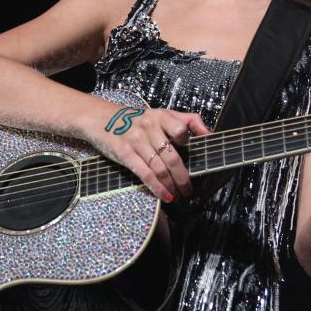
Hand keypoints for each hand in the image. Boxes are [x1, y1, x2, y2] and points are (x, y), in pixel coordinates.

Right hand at [82, 102, 210, 203]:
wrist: (101, 118)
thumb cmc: (135, 119)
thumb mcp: (160, 113)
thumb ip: (186, 120)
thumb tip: (209, 134)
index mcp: (160, 116)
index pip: (180, 130)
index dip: (187, 144)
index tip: (193, 158)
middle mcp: (149, 127)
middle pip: (172, 157)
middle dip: (183, 177)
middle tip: (190, 189)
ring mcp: (136, 141)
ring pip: (159, 168)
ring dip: (172, 185)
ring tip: (179, 194)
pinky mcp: (125, 153)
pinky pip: (145, 174)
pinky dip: (157, 188)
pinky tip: (166, 196)